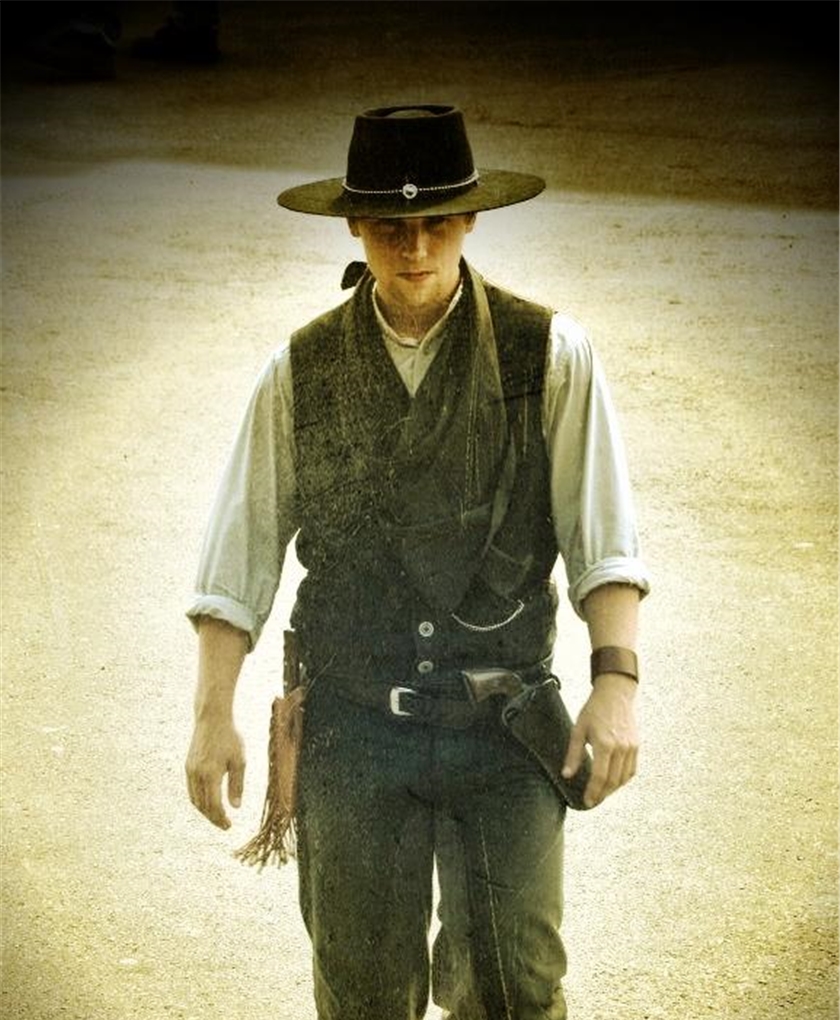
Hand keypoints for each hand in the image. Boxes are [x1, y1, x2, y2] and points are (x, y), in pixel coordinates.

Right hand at [185, 717, 245, 829]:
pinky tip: (208, 802)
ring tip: (217, 816)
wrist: (212, 719)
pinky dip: (199, 800)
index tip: (229, 826)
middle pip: (202, 806)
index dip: (220, 818)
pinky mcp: (188, 766)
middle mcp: (197, 774)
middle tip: (224, 825)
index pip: (214, 804)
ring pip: (195, 799)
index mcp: (211, 773)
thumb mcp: (239, 760)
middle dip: (213, 818)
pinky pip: (191, 790)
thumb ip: (237, 784)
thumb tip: (235, 807)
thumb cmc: (230, 738)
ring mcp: (190, 770)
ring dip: (205, 811)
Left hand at [562, 673, 637, 807]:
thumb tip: (567, 775)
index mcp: (604, 744)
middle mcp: (620, 748)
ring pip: (624, 778)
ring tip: (601, 794)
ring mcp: (631, 747)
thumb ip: (573, 754)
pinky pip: (632, 770)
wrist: (615, 694)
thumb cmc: (594, 710)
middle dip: (602, 794)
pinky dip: (623, 780)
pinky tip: (614, 782)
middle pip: (612, 781)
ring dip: (613, 789)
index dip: (593, 792)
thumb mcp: (578, 729)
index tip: (587, 802)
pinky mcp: (636, 746)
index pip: (599, 777)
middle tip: (593, 801)